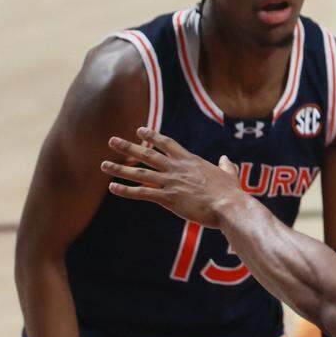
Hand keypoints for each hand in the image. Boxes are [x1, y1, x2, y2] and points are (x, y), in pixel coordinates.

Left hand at [100, 127, 240, 227]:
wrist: (229, 206)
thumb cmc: (231, 193)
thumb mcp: (230, 175)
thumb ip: (226, 166)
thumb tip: (226, 160)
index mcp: (190, 161)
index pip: (167, 144)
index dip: (152, 136)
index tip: (140, 130)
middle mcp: (177, 168)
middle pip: (147, 154)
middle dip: (128, 147)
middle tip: (112, 141)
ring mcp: (171, 182)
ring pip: (140, 173)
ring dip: (120, 168)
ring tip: (104, 165)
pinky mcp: (168, 198)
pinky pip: (143, 193)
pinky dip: (126, 190)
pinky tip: (113, 188)